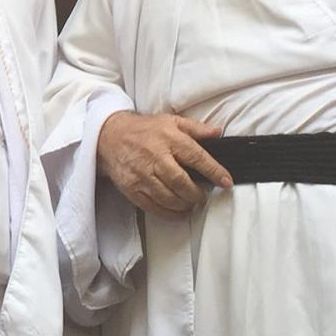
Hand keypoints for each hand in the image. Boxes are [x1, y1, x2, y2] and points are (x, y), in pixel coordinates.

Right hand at [95, 110, 230, 217]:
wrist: (110, 136)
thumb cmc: (145, 129)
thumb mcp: (171, 121)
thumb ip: (196, 128)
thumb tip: (218, 133)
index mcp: (169, 138)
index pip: (196, 157)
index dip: (214, 171)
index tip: (226, 182)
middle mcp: (156, 157)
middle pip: (181, 182)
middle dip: (197, 193)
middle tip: (203, 196)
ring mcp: (142, 174)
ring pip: (168, 197)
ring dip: (184, 204)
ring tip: (191, 203)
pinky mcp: (132, 188)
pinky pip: (153, 206)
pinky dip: (169, 213)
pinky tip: (178, 212)